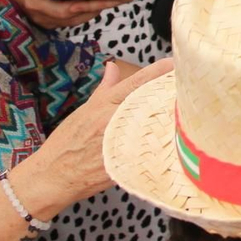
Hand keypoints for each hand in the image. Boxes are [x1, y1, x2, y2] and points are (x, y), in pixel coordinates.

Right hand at [0, 0, 112, 28]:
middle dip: (82, 4)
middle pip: (59, 9)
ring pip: (67, 18)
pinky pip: (69, 23)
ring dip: (87, 11)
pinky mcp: (47, 25)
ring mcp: (40, 18)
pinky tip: (97, 8)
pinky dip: (84, 15)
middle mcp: (34, 4)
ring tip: (105, 3)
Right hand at [15, 58, 174, 214]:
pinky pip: (147, 153)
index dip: (156, 72)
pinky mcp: (125, 164)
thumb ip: (104, 89)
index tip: (173, 62)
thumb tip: (112, 67)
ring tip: (187, 112)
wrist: (53, 177)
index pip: (134, 83)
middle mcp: (113, 121)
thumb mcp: (84, 111)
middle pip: (149, 103)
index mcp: (103, 105)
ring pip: (152, 127)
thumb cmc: (66, 143)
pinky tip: (176, 142)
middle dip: (168, 94)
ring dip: (168, 119)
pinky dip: (160, 146)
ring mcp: (119, 143)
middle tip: (188, 87)